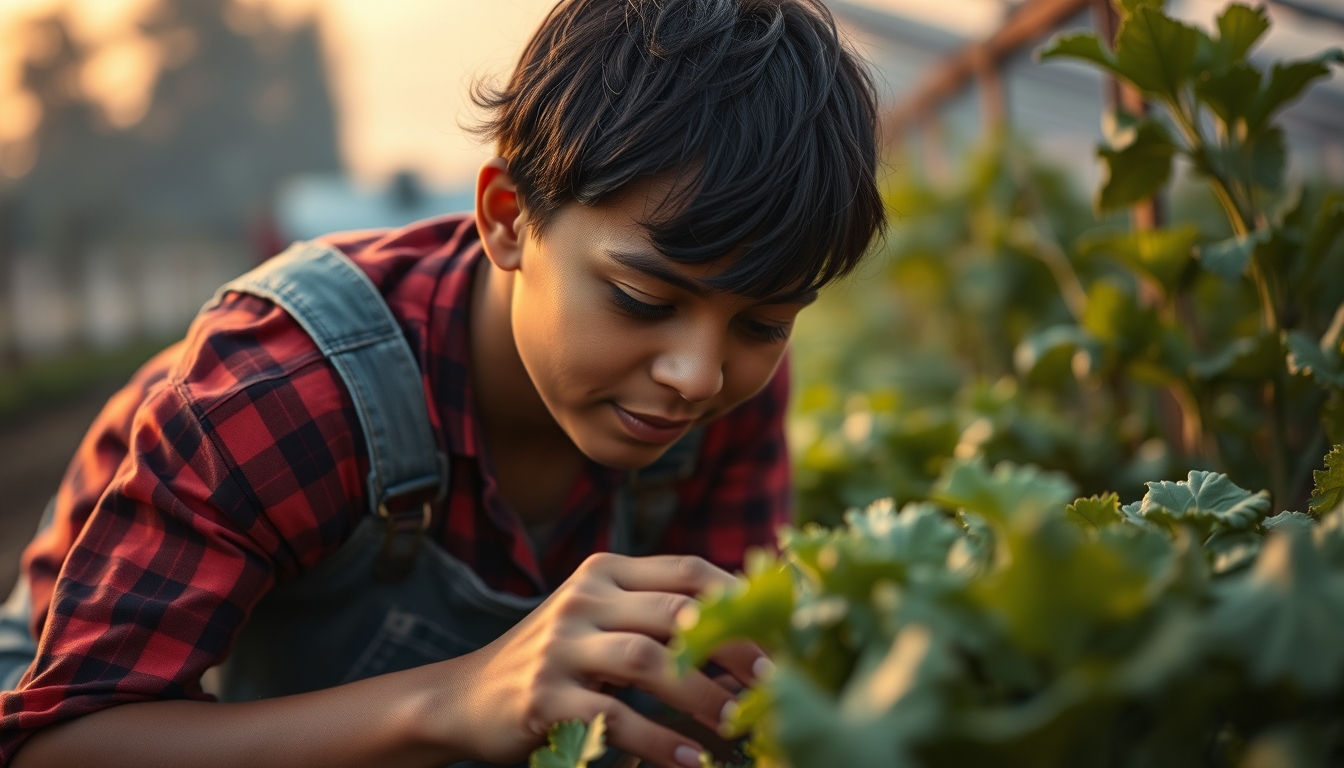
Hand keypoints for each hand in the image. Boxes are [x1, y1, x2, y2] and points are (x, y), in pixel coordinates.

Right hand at [443, 552, 767, 767]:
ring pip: (648, 660)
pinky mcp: (542, 696)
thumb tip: (750, 629)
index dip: (740, 599)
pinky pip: (613, 717)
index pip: (687, 571)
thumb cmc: (558, 660)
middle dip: (734, 647)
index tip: (782, 634)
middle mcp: (583, 598)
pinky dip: (657, 741)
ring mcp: (560, 646)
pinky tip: (689, 760)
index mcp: (606, 571)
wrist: (466, 698)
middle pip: (676, 612)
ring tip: (738, 725)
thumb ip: (659, 613)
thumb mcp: (602, 620)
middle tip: (776, 683)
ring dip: (702, 695)